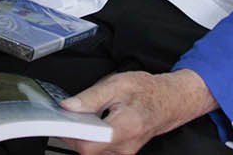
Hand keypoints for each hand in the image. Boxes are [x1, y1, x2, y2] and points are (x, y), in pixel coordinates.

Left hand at [58, 69, 216, 153]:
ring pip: (92, 151)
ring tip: (87, 116)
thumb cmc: (147, 91)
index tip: (62, 121)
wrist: (170, 100)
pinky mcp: (122, 152)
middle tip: (72, 114)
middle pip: (87, 150)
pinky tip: (95, 123)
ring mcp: (124, 152)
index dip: (70, 134)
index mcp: (124, 128)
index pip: (87, 145)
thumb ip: (91, 97)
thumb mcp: (117, 84)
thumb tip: (68, 107)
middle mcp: (125, 146)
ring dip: (83, 135)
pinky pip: (99, 149)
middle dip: (74, 133)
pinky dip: (92, 137)